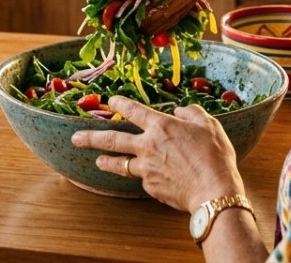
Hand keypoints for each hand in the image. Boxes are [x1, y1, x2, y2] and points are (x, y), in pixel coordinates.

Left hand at [71, 96, 243, 211]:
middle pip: (112, 139)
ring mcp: (146, 169)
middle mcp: (147, 146)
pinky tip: (146, 178)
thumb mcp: (209, 125)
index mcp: (161, 126)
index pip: (134, 110)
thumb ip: (192, 113)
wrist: (213, 190)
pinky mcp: (151, 188)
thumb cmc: (215, 155)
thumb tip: (180, 111)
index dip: (120, 103)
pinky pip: (143, 179)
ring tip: (97, 161)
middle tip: (75, 138)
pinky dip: (143, 177)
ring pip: (119, 164)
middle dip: (90, 137)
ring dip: (106, 161)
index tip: (110, 100)